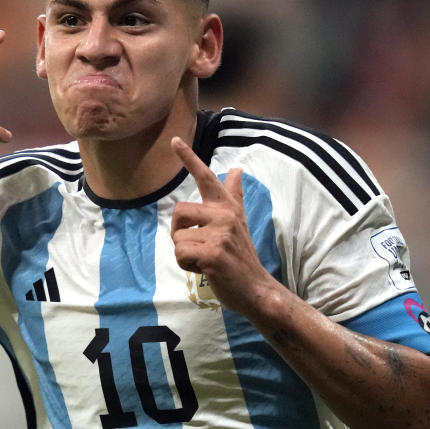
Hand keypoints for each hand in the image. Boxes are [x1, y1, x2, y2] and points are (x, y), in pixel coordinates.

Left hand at [169, 137, 274, 315]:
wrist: (256, 288)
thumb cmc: (241, 256)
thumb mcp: (239, 221)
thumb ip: (234, 195)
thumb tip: (236, 169)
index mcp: (227, 207)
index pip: (206, 178)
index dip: (189, 158)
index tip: (174, 140)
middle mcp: (225, 215)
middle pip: (178, 211)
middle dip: (180, 232)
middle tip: (199, 247)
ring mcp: (220, 234)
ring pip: (177, 237)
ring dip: (184, 253)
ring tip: (206, 259)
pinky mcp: (213, 253)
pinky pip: (180, 253)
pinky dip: (187, 266)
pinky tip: (206, 269)